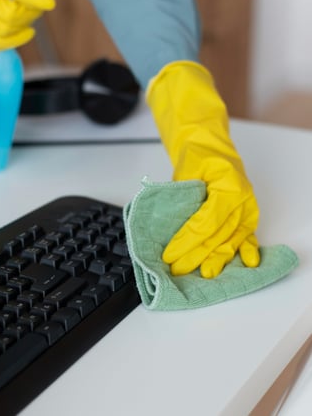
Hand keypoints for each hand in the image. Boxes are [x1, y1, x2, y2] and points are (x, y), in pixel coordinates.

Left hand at [146, 61, 259, 277]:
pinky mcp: (247, 215)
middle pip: (219, 235)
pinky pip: (249, 236)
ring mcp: (248, 209)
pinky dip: (248, 250)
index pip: (205, 223)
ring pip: (233, 240)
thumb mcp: (186, 171)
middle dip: (196, 255)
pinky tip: (250, 264)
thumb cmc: (199, 156)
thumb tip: (170, 230)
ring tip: (205, 274)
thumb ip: (182, 198)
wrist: (211, 146)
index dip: (187, 241)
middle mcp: (243, 200)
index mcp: (229, 187)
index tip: (170, 254)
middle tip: (178, 269)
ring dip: (218, 258)